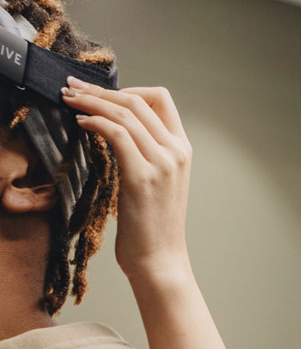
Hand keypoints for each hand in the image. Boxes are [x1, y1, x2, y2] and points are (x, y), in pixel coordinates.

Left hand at [62, 78, 191, 282]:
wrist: (159, 260)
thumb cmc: (154, 228)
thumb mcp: (158, 183)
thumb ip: (147, 154)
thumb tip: (115, 131)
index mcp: (183, 151)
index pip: (161, 99)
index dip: (129, 89)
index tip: (102, 94)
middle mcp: (176, 152)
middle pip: (138, 100)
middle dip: (100, 89)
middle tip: (73, 88)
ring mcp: (162, 163)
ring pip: (125, 112)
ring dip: (91, 101)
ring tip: (69, 100)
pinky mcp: (142, 177)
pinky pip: (116, 133)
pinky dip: (95, 122)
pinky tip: (81, 124)